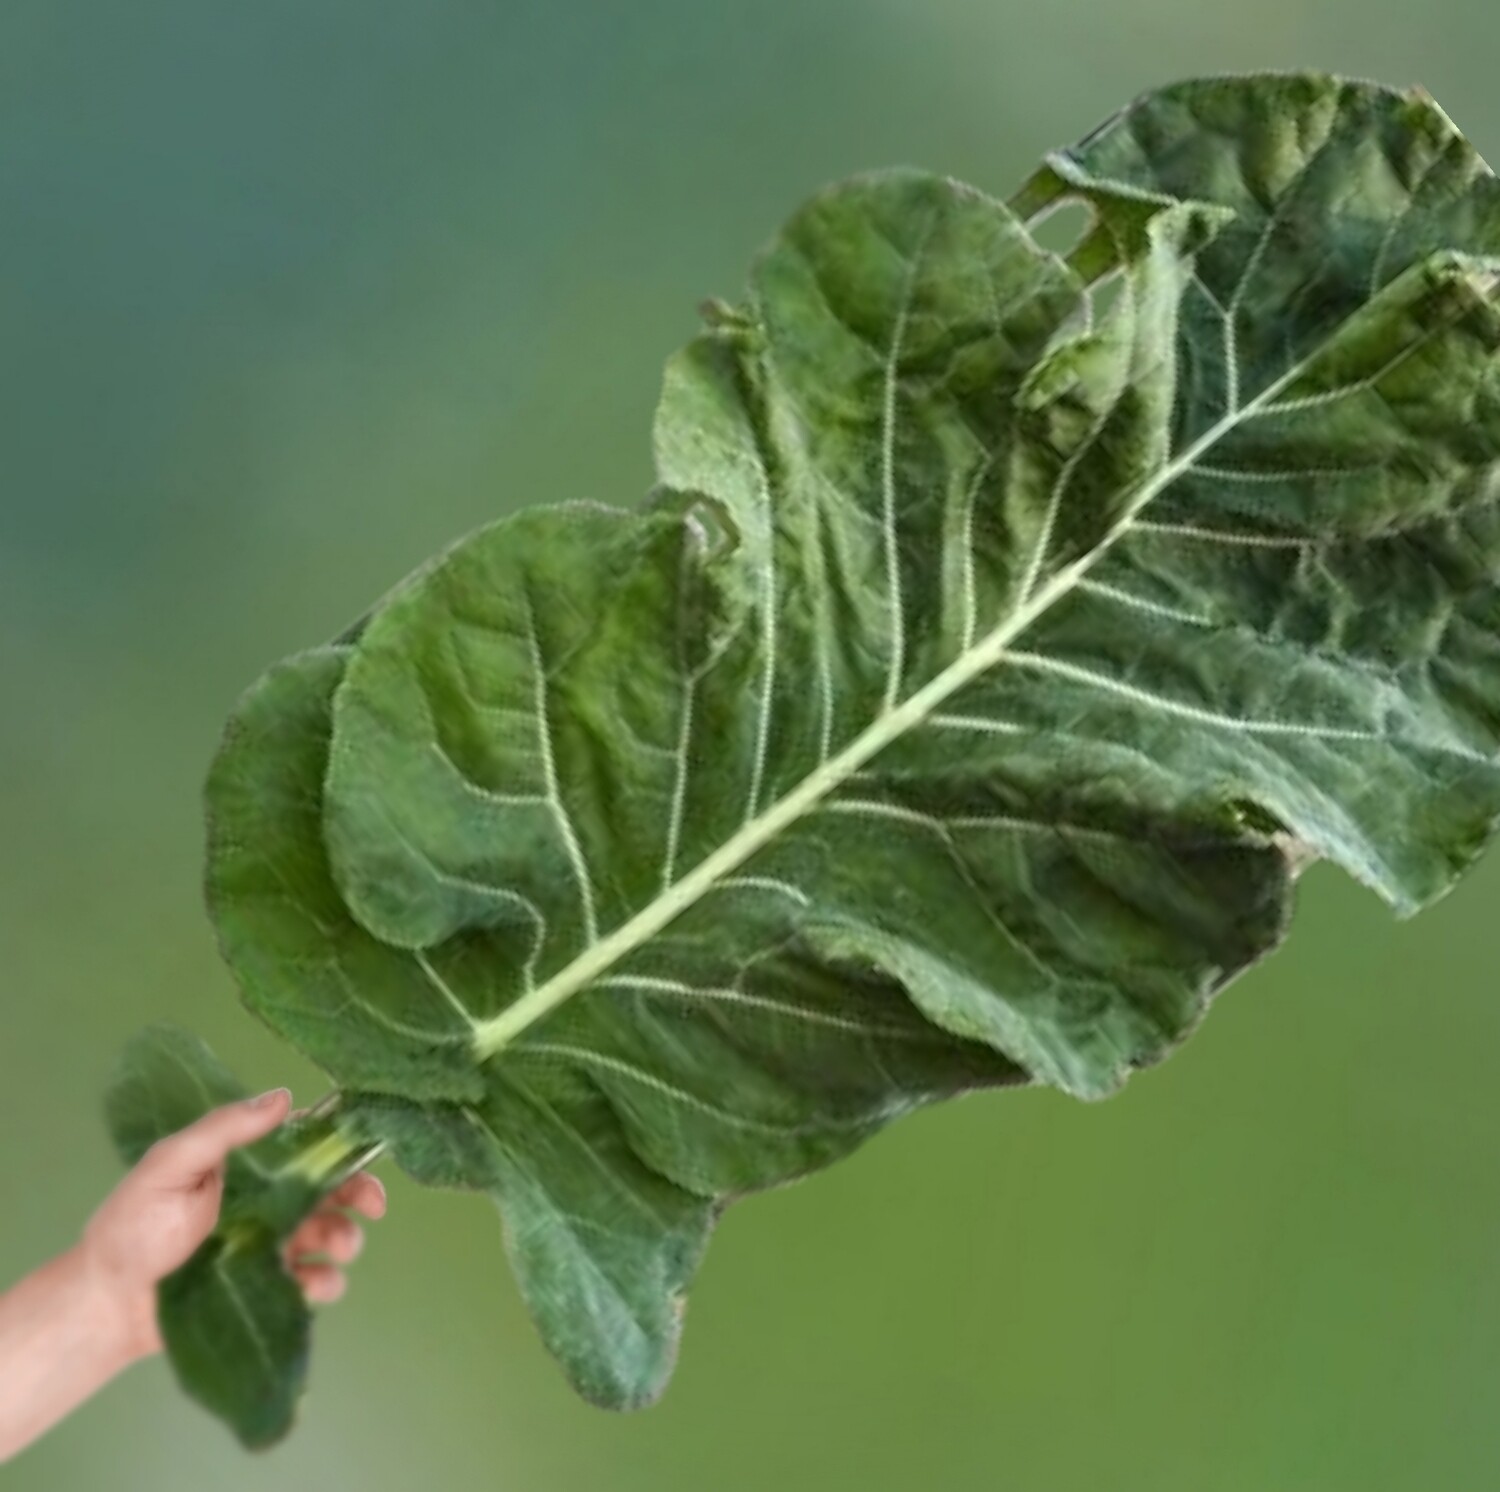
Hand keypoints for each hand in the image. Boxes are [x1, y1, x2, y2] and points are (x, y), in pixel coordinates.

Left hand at [79, 1089, 386, 1358]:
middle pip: (333, 1191)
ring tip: (337, 1248)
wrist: (107, 1303)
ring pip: (331, 1235)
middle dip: (360, 1195)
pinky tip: (315, 1283)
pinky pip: (313, 1284)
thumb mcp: (172, 1165)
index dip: (341, 1147)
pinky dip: (326, 1283)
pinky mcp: (270, 1289)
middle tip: (371, 1207)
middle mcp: (269, 1203)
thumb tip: (283, 1095)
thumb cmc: (135, 1225)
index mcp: (251, 1168)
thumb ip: (224, 1131)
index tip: (364, 1151)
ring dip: (347, 1239)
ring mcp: (272, 1247)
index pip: (307, 1147)